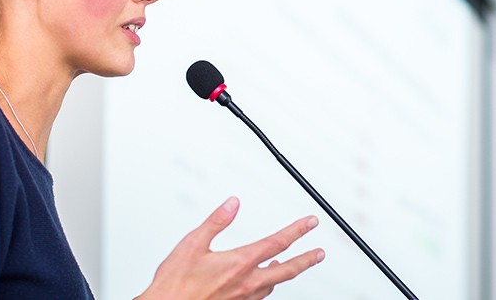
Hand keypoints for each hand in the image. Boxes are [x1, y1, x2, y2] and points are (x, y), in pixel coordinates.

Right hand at [136, 197, 325, 299]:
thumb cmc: (175, 283)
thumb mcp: (193, 243)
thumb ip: (216, 221)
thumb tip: (233, 204)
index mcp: (239, 263)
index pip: (277, 243)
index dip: (297, 231)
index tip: (310, 223)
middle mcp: (247, 283)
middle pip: (287, 270)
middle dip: (306, 259)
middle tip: (320, 253)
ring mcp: (244, 298)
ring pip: (274, 285)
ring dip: (286, 273)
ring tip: (291, 266)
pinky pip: (260, 297)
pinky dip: (267, 287)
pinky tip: (263, 284)